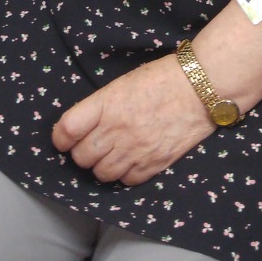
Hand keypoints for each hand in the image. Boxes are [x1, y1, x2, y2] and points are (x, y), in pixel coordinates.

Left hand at [52, 54, 213, 186]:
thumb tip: (80, 128)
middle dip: (82, 153)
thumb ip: (100, 107)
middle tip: (90, 146)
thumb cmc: (162, 79)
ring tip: (111, 155)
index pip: (67, 130)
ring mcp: (136, 149)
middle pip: (81, 157)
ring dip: (102, 167)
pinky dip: (124, 175)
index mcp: (106, 103)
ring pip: (102, 173)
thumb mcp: (122, 84)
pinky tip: (131, 161)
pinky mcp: (154, 164)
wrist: (201, 87)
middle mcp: (117, 129)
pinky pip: (126, 181)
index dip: (60, 138)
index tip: (64, 139)